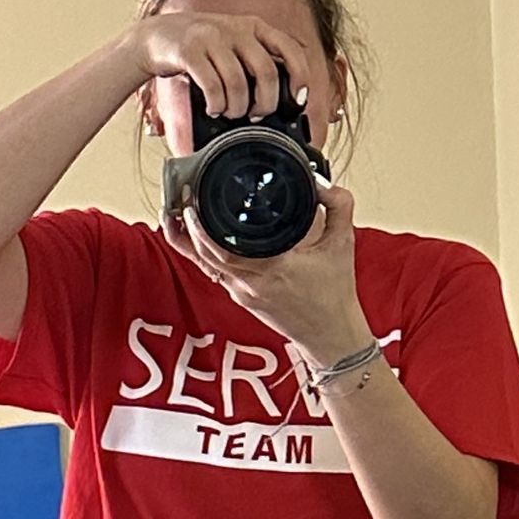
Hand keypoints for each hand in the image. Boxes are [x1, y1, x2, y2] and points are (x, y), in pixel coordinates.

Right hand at [130, 9, 308, 119]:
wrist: (156, 36)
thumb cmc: (202, 49)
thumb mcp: (234, 47)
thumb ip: (256, 62)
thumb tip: (283, 97)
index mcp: (253, 27)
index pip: (290, 47)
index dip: (300, 75)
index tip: (298, 98)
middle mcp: (236, 29)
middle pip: (267, 71)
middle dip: (265, 103)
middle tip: (255, 116)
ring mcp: (212, 37)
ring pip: (239, 82)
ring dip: (237, 108)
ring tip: (229, 113)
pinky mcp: (189, 49)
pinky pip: (212, 85)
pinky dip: (216, 105)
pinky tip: (213, 109)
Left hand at [163, 180, 368, 363]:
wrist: (330, 336)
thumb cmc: (334, 296)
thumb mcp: (343, 244)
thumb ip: (339, 205)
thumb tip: (321, 182)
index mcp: (272, 268)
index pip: (222, 247)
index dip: (200, 226)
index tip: (193, 200)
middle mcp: (250, 283)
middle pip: (203, 253)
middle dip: (186, 225)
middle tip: (182, 195)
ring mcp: (241, 292)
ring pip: (203, 263)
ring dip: (186, 239)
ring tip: (176, 211)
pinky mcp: (240, 296)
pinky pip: (212, 271)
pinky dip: (199, 251)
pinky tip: (193, 234)